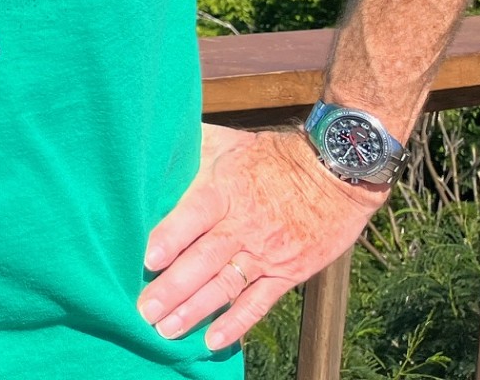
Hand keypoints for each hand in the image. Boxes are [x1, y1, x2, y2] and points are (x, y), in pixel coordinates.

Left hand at [139, 123, 387, 349]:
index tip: (147, 260)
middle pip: (204, 259)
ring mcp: (267, 253)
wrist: (335, 172)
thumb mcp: (228, 141)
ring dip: (195, 310)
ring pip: (226, 285)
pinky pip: (259, 302)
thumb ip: (190, 146)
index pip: (193, 216)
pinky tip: (212, 340)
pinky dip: (236, 323)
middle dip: (173, 288)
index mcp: (225, 191)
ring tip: (166, 330)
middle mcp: (243, 225)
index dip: (171, 238)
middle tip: (144, 310)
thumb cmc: (272, 155)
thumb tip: (153, 140)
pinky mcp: (288, 272)